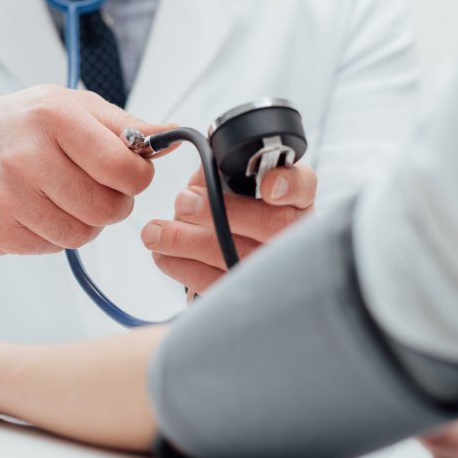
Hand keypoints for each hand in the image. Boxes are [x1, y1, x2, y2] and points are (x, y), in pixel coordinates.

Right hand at [0, 85, 173, 253]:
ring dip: (88, 221)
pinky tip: (42, 208)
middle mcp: (27, 158)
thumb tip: (172, 136)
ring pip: (84, 235)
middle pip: (108, 209)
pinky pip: (55, 248)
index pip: (123, 168)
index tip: (130, 171)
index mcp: (53, 118)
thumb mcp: (72, 105)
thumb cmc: (20, 124)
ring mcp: (9, 199)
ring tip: (70, 196)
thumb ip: (126, 125)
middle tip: (100, 187)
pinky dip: (58, 233)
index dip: (138, 176)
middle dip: (115, 202)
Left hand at [141, 164, 316, 293]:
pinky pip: (219, 285)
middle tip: (183, 203)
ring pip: (239, 258)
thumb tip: (205, 160)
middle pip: (272, 225)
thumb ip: (220, 170)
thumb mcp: (228, 186)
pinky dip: (185, 268)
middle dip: (221, 212)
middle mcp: (294, 236)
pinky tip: (164, 256)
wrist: (229, 263)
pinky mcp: (249, 298)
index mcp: (294, 200)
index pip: (302, 187)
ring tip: (155, 233)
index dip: (288, 185)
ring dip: (188, 242)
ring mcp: (276, 272)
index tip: (267, 186)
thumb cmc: (230, 215)